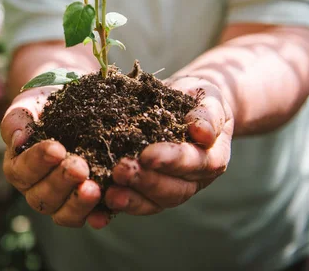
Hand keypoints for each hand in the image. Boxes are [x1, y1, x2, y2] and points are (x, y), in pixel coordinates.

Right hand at [0, 87, 101, 226]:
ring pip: (64, 213)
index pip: (23, 170)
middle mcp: (37, 190)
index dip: (38, 161)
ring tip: (94, 189)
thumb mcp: (27, 106)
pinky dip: (96, 217)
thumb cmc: (44, 107)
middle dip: (61, 181)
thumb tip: (18, 141)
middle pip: (43, 196)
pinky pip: (88, 217)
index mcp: (19, 168)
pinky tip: (105, 213)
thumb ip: (17, 121)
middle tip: (79, 167)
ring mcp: (61, 201)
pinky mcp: (85, 205)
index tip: (56, 148)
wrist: (73, 108)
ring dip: (78, 203)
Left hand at [99, 77, 233, 223]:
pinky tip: (97, 210)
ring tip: (110, 193)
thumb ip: (208, 114)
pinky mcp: (146, 190)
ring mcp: (169, 188)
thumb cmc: (201, 98)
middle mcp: (192, 180)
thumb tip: (201, 132)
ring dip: (131, 200)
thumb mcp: (209, 100)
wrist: (187, 100)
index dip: (171, 161)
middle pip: (172, 190)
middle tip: (121, 170)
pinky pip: (133, 202)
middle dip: (145, 182)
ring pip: (153, 202)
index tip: (147, 155)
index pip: (193, 163)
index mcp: (210, 159)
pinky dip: (115, 209)